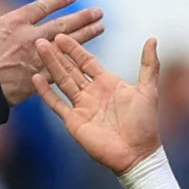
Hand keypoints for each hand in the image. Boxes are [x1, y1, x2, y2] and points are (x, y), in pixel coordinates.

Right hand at [0, 0, 104, 104]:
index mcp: (13, 23)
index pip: (41, 7)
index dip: (58, 1)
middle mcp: (29, 38)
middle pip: (62, 25)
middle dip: (82, 17)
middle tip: (99, 12)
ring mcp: (35, 58)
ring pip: (67, 45)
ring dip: (86, 36)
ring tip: (100, 28)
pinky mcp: (37, 79)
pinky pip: (61, 69)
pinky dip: (74, 63)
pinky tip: (88, 58)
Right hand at [33, 35, 162, 173]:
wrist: (137, 153)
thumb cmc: (144, 124)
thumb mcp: (148, 90)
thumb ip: (149, 64)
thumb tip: (152, 40)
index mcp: (107, 83)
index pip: (86, 61)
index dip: (74, 49)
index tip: (61, 36)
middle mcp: (92, 93)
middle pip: (70, 69)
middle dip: (57, 54)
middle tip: (43, 39)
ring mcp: (81, 106)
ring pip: (62, 81)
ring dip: (50, 66)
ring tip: (39, 50)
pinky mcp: (73, 121)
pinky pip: (56, 104)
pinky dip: (45, 92)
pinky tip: (36, 78)